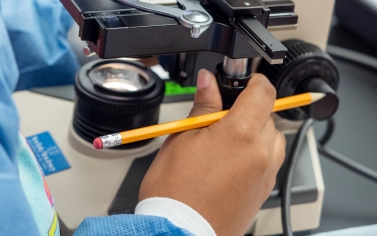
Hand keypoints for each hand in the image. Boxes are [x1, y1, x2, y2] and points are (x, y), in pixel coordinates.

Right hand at [139, 69, 285, 234]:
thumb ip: (203, 107)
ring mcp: (265, 175)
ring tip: (228, 140)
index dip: (256, 81)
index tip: (247, 81)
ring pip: (272, 140)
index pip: (264, 93)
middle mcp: (260, 154)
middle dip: (250, 109)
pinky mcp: (262, 192)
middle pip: (269, 116)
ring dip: (256, 132)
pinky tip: (231, 161)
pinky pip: (269, 162)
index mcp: (241, 135)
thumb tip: (208, 83)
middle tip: (223, 116)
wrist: (179, 232)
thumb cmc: (175, 191)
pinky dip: (256, 153)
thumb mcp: (182, 138)